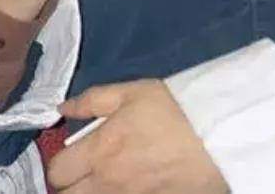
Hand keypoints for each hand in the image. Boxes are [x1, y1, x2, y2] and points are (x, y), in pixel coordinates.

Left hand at [48, 79, 229, 193]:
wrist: (216, 136)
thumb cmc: (175, 109)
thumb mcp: (135, 91)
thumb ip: (94, 99)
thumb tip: (63, 108)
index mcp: (100, 150)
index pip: (57, 171)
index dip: (62, 163)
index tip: (75, 155)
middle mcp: (106, 183)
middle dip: (71, 186)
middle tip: (86, 172)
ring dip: (92, 192)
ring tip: (109, 178)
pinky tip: (130, 185)